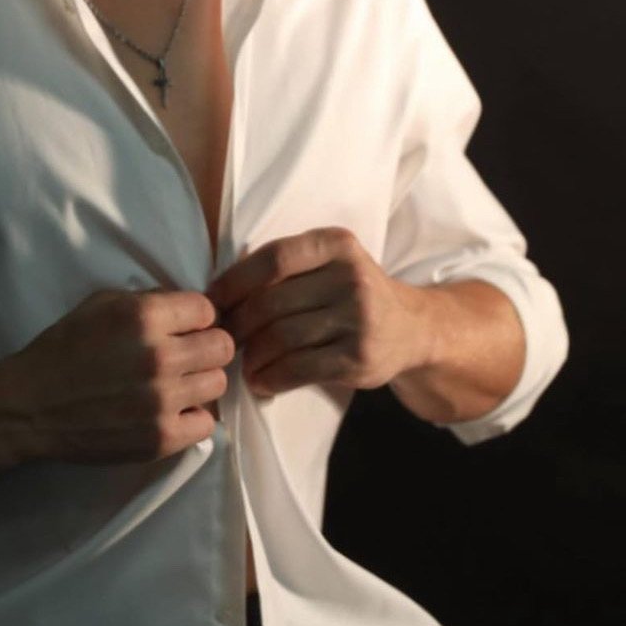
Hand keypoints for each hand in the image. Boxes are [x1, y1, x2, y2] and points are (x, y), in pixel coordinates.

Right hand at [4, 288, 234, 464]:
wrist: (31, 406)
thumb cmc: (64, 348)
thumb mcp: (101, 304)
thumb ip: (149, 301)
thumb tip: (188, 309)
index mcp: (145, 317)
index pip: (207, 310)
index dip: (195, 317)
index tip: (183, 327)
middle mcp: (160, 356)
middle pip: (222, 346)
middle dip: (206, 346)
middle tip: (186, 354)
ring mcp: (163, 400)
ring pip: (218, 384)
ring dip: (199, 381)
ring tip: (175, 383)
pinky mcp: (161, 438)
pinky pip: (207, 424)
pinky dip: (192, 416)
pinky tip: (170, 410)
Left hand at [206, 227, 425, 397]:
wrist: (413, 329)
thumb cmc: (353, 293)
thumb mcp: (330, 262)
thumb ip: (288, 265)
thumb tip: (220, 292)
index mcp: (337, 244)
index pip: (273, 259)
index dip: (235, 282)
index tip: (212, 301)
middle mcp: (351, 278)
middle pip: (272, 302)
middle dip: (238, 324)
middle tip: (222, 338)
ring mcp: (359, 320)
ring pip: (282, 338)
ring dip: (251, 355)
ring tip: (240, 363)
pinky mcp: (359, 359)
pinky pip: (299, 369)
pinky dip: (270, 378)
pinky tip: (259, 381)